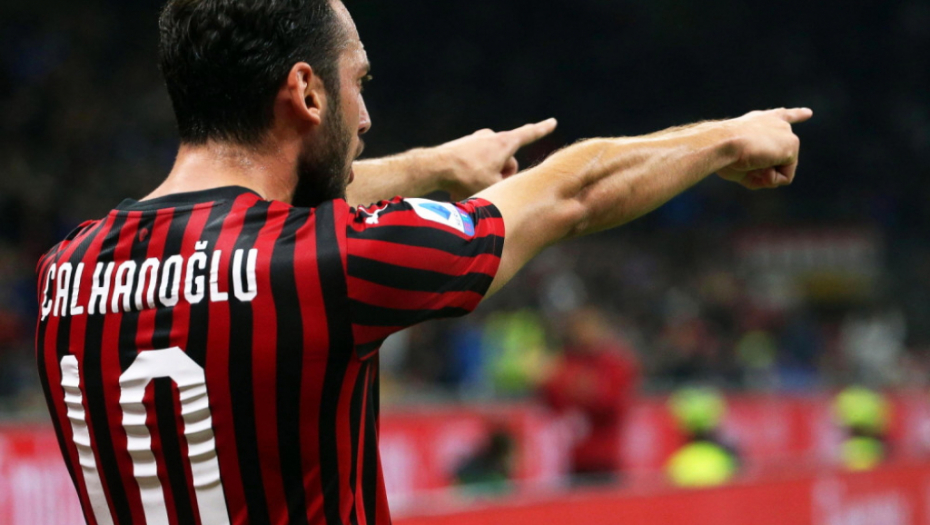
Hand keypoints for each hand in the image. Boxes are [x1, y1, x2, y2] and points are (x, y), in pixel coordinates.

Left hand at [435, 119, 557, 199]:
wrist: (434, 167)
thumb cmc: (466, 177)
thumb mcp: (494, 185)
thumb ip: (507, 184)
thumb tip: (505, 183)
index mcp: (504, 143)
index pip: (529, 134)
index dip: (542, 129)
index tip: (552, 121)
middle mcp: (491, 137)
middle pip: (507, 160)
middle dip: (502, 175)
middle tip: (488, 186)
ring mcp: (475, 140)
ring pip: (491, 163)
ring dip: (485, 177)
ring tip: (470, 188)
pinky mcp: (462, 146)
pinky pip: (475, 163)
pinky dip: (472, 175)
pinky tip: (460, 186)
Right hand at [717, 108, 812, 189]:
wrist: (723, 142)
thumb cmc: (723, 151)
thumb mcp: (739, 162)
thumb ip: (757, 169)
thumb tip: (773, 175)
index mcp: (762, 121)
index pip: (782, 116)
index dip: (796, 115)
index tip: (809, 113)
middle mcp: (777, 123)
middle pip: (781, 157)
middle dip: (765, 170)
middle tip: (745, 163)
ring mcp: (787, 133)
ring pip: (782, 169)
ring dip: (764, 173)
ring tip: (749, 161)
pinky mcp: (792, 144)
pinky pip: (785, 177)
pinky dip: (771, 179)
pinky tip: (758, 165)